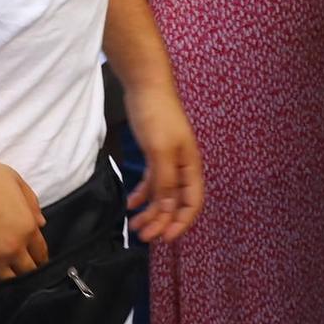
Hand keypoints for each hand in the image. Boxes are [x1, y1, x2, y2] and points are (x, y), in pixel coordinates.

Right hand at [0, 148, 49, 281]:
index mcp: (25, 227)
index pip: (41, 253)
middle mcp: (11, 249)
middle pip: (27, 272)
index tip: (33, 258)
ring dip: (6, 278)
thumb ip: (30, 202)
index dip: (38, 256)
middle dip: (25, 270)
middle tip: (18, 268)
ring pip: (7, 283)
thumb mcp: (12, 179)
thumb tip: (41, 223)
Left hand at [122, 82, 203, 243]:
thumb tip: (169, 208)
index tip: (164, 238)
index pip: (192, 203)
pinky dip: (143, 194)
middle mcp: (182, 167)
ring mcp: (168, 160)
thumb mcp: (160, 151)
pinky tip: (131, 203)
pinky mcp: (154, 153)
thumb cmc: (157, 115)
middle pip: (175, 202)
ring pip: (162, 194)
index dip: (181, 223)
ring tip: (134, 225)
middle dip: (161, 221)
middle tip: (143, 236)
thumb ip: (165, 181)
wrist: (145, 85)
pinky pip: (152, 181)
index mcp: (190, 167)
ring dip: (150, 211)